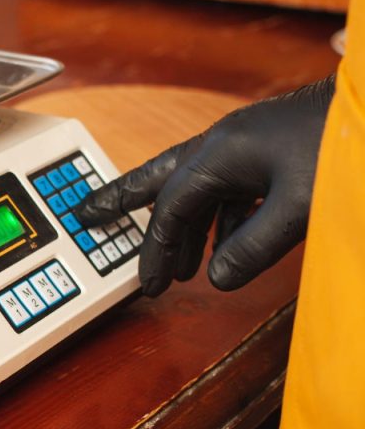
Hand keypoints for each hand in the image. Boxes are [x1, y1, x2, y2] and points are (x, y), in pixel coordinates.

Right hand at [75, 75, 334, 295]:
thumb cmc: (342, 146)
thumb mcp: (297, 207)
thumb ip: (253, 247)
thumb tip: (219, 279)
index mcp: (219, 153)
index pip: (170, 210)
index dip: (155, 251)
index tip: (150, 285)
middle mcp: (223, 144)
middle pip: (158, 178)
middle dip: (122, 201)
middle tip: (88, 216)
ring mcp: (245, 143)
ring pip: (195, 186)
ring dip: (182, 224)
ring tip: (178, 263)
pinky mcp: (268, 149)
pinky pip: (227, 187)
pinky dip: (219, 218)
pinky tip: (228, 242)